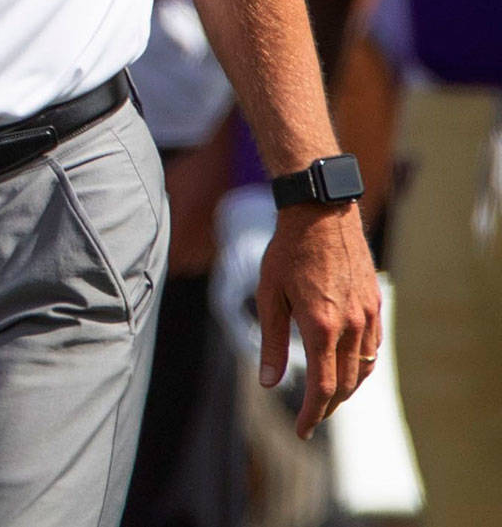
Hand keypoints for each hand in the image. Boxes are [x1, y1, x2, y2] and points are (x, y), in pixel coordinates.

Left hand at [257, 200, 382, 439]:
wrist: (320, 212)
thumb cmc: (287, 251)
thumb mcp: (269, 294)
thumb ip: (270, 341)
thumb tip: (268, 382)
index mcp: (321, 327)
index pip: (323, 387)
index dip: (312, 414)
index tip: (301, 430)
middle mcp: (350, 326)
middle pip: (346, 384)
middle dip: (328, 406)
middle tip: (311, 417)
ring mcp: (368, 314)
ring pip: (364, 368)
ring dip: (347, 387)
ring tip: (327, 396)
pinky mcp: (375, 302)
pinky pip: (373, 346)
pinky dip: (361, 363)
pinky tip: (347, 363)